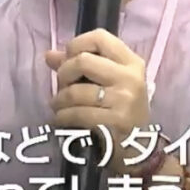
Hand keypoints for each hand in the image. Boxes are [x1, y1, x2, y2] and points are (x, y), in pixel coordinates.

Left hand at [45, 28, 151, 174]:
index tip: (69, 59)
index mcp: (131, 62)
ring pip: (75, 91)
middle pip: (83, 61)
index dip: (77, 44)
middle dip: (64, 73)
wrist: (140, 151)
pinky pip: (76, 114)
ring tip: (58, 106)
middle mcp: (130, 77)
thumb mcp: (109, 84)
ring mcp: (124, 100)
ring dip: (59, 100)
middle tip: (62, 86)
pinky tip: (61, 120)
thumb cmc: (122, 112)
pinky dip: (62, 117)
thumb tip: (49, 55)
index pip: (100, 37)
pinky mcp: (114, 122)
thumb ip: (80, 67)